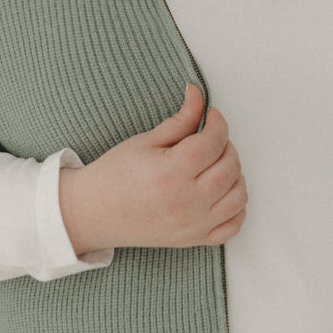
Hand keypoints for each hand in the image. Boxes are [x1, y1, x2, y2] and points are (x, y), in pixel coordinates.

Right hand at [59, 84, 246, 252]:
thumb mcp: (145, 141)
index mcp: (171, 173)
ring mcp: (193, 224)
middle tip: (211, 139)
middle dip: (226, 146)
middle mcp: (186, 201)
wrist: (94, 212)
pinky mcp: (195, 239)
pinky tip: (223, 191)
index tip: (212, 116)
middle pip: (229, 167)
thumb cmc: (115, 175)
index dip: (218, 123)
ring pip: (238, 196)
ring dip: (235, 174)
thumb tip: (198, 94)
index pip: (213, 142)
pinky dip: (237, 206)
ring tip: (216, 164)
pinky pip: (233, 225)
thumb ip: (180, 119)